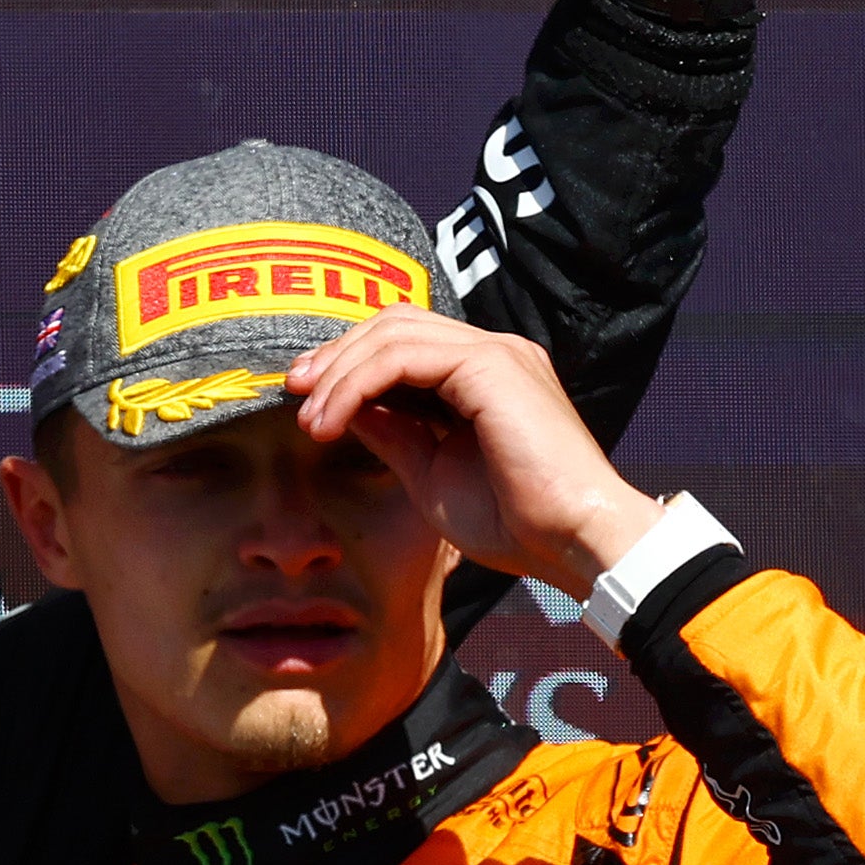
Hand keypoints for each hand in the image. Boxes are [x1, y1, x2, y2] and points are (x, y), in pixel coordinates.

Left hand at [290, 311, 662, 598]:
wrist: (571, 541)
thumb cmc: (513, 521)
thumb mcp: (430, 470)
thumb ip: (394, 432)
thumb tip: (347, 409)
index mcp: (484, 375)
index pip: (403, 341)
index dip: (346, 362)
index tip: (304, 400)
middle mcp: (493, 353)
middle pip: (394, 323)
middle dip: (334, 355)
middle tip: (293, 392)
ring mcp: (496, 354)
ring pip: (394, 333)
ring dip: (339, 372)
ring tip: (311, 419)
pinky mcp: (492, 366)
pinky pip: (405, 356)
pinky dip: (357, 383)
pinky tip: (334, 420)